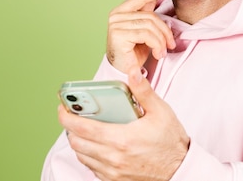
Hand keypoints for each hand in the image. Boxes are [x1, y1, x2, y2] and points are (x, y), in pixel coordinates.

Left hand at [60, 67, 189, 180]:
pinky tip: (97, 143)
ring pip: (82, 155)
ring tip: (85, 127)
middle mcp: (113, 158)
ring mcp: (112, 171)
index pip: (82, 128)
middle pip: (76, 142)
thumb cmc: (171, 141)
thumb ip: (144, 91)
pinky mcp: (114, 179)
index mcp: (122, 139)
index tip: (62, 107)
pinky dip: (89, 154)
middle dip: (70, 127)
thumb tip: (133, 72)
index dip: (67, 116)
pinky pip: (91, 166)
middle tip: (73, 114)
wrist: (180, 170)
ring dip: (78, 140)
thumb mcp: (160, 112)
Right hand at [107, 0, 176, 73]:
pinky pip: (146, 35)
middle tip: (170, 44)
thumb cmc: (133, 52)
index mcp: (121, 11)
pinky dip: (156, 45)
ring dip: (161, 41)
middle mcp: (116, 16)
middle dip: (165, 31)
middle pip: (150, 16)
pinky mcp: (119, 35)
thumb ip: (147, 14)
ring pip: (150, 25)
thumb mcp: (143, 30)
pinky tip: (157, 54)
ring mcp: (116, 25)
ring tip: (162, 52)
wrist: (122, 73)